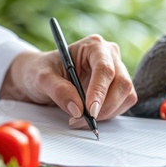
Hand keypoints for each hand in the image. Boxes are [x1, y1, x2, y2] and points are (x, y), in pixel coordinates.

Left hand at [0, 35, 136, 126]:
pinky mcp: (116, 89)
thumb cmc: (40, 71)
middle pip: (121, 84)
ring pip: (125, 96)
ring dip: (106, 113)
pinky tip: (88, 116)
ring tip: (79, 119)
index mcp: (93, 46)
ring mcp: (116, 72)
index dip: (99, 91)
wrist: (39, 77)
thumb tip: (77, 109)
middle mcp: (109, 56)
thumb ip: (59, 91)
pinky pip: (122, 105)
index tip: (89, 111)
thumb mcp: (42, 78)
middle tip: (81, 120)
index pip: (105, 69)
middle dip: (104, 107)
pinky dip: (107, 115)